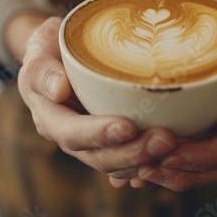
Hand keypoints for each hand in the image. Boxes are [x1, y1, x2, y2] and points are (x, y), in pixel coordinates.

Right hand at [13, 15, 177, 186]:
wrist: (61, 57)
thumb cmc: (51, 51)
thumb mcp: (39, 50)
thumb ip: (43, 70)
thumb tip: (58, 89)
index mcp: (51, 119)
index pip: (73, 134)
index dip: (99, 134)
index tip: (127, 126)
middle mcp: (72, 139)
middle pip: (101, 157)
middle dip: (134, 152)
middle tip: (165, 139)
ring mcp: (94, 144)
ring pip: (120, 165)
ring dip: (148, 159)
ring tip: (176, 144)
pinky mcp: (114, 143)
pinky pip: (133, 162)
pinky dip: (153, 161)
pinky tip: (176, 153)